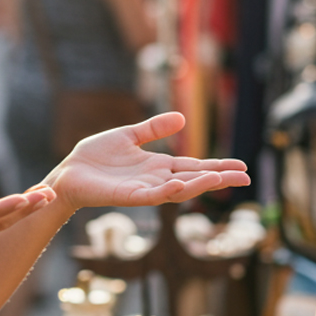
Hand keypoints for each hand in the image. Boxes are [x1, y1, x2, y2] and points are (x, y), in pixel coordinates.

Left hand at [44, 112, 249, 213]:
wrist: (70, 171)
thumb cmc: (96, 156)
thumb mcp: (129, 135)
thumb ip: (154, 128)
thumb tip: (182, 119)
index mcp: (158, 166)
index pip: (195, 166)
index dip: (218, 166)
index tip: (243, 166)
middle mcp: (156, 179)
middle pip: (194, 180)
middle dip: (219, 179)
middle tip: (246, 177)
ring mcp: (144, 189)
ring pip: (178, 189)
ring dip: (199, 185)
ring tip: (220, 178)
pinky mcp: (127, 196)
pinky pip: (151, 195)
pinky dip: (167, 190)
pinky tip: (181, 183)